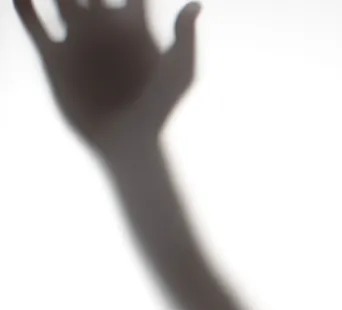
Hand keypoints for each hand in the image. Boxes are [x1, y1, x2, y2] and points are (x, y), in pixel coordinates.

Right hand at [14, 0, 200, 150]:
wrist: (126, 140)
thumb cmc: (161, 109)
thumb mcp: (180, 72)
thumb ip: (185, 36)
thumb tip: (195, 5)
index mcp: (134, 25)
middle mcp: (104, 27)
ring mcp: (77, 40)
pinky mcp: (53, 57)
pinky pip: (32, 22)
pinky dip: (23, 4)